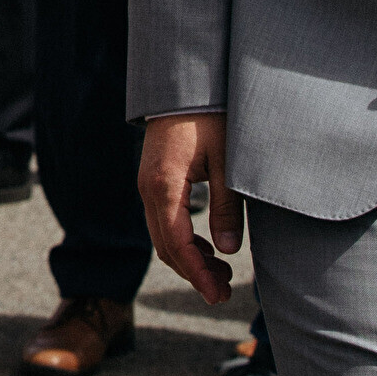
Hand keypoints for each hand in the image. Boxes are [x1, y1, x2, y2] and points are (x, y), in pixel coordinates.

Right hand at [139, 112, 239, 303]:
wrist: (186, 82)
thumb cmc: (211, 117)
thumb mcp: (227, 163)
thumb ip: (226, 208)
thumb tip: (227, 251)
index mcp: (163, 186)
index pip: (177, 244)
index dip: (197, 274)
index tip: (218, 294)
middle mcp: (148, 189)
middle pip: (165, 245)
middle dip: (193, 272)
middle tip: (224, 291)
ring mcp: (148, 184)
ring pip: (162, 235)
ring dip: (188, 258)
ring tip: (221, 273)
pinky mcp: (155, 179)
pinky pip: (163, 220)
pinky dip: (183, 240)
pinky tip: (207, 247)